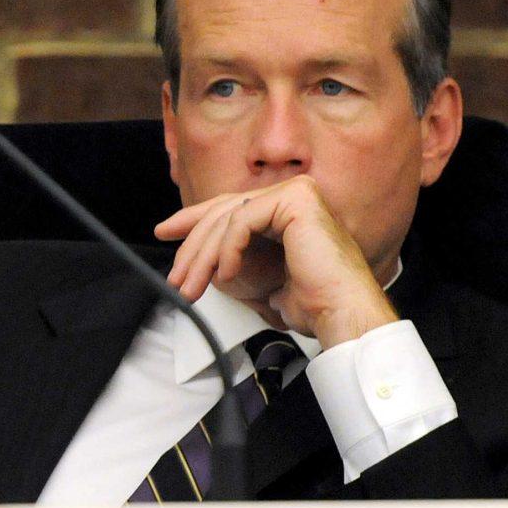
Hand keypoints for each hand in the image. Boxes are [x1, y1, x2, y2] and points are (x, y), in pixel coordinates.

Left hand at [154, 175, 397, 349]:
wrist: (342, 315)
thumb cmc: (311, 303)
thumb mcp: (260, 277)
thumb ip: (236, 257)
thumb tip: (201, 256)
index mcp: (289, 208)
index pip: (230, 207)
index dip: (193, 220)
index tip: (165, 232)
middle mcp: (294, 193)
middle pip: (224, 210)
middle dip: (192, 245)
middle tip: (176, 277)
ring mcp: (297, 192)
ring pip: (228, 216)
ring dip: (202, 255)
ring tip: (191, 286)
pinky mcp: (296, 200)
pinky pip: (242, 220)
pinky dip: (228, 249)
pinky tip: (228, 275)